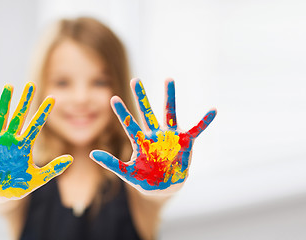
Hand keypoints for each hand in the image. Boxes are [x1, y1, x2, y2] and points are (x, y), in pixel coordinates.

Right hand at [0, 82, 72, 198]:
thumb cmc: (17, 186)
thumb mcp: (38, 178)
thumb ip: (54, 169)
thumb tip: (71, 159)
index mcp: (24, 145)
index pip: (36, 125)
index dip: (44, 112)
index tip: (53, 98)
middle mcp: (11, 138)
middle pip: (19, 115)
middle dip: (25, 100)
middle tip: (32, 84)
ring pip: (1, 117)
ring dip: (5, 102)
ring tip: (9, 86)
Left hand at [90, 78, 215, 193]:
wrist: (165, 187)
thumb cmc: (145, 179)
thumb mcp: (127, 173)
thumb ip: (111, 163)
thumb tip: (91, 154)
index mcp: (141, 141)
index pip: (129, 124)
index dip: (121, 112)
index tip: (112, 98)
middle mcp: (155, 135)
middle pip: (146, 112)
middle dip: (141, 97)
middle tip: (135, 80)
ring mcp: (170, 137)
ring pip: (169, 113)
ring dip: (169, 97)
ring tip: (168, 79)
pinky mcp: (185, 142)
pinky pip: (197, 129)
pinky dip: (205, 121)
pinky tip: (213, 110)